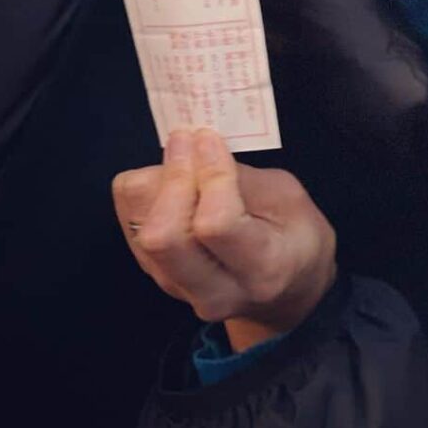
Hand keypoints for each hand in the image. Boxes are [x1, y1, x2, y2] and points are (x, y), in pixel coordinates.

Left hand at [112, 130, 337, 352]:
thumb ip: (240, 178)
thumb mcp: (288, 197)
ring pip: (140, 230)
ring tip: (182, 155)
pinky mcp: (157, 277)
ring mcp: (179, 290)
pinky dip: (145, 193)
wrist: (286, 290)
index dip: (209, 174)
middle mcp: (215, 290)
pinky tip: (172, 178)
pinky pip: (132, 227)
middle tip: (186, 140)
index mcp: (262, 268)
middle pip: (163, 236)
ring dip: (155, 182)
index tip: (209, 137)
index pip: (215, 224)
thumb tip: (196, 147)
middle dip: (171, 179)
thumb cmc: (295, 235)